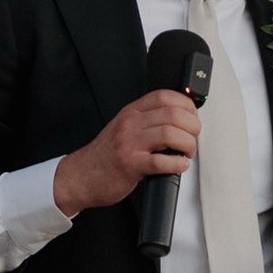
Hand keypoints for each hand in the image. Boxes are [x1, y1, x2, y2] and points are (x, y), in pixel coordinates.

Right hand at [53, 91, 200, 216]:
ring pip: (170, 134)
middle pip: (173, 114)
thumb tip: (180, 119)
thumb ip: (147, 120)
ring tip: (186, 153)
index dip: (186, 105)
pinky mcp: (130, 165)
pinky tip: (178, 166)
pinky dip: (177, 164)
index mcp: (132, 112)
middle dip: (192, 127)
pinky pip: (161, 161)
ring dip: (187, 144)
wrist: (80, 176)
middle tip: (192, 139)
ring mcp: (129, 143)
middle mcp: (131, 123)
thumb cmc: (106, 155)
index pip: (165, 96)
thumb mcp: (124, 127)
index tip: (192, 117)